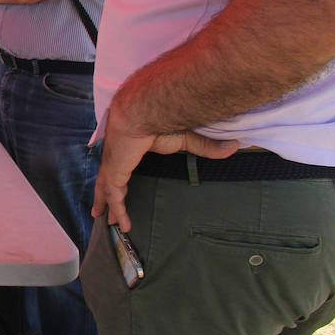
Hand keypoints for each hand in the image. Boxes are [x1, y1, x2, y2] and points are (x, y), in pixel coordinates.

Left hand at [92, 107, 237, 231]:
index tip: (117, 188)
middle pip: (106, 180)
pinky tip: (122, 224)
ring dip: (107, 206)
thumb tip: (235, 146)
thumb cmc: (160, 118)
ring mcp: (112, 165)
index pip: (119, 166)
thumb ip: (206, 146)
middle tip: (100, 211)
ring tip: (108, 222)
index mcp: (127, 148)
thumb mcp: (185, 139)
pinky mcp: (115, 171)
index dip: (117, 178)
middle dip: (103, 196)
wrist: (143, 110)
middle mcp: (116, 157)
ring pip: (106, 190)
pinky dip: (118, 210)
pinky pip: (115, 196)